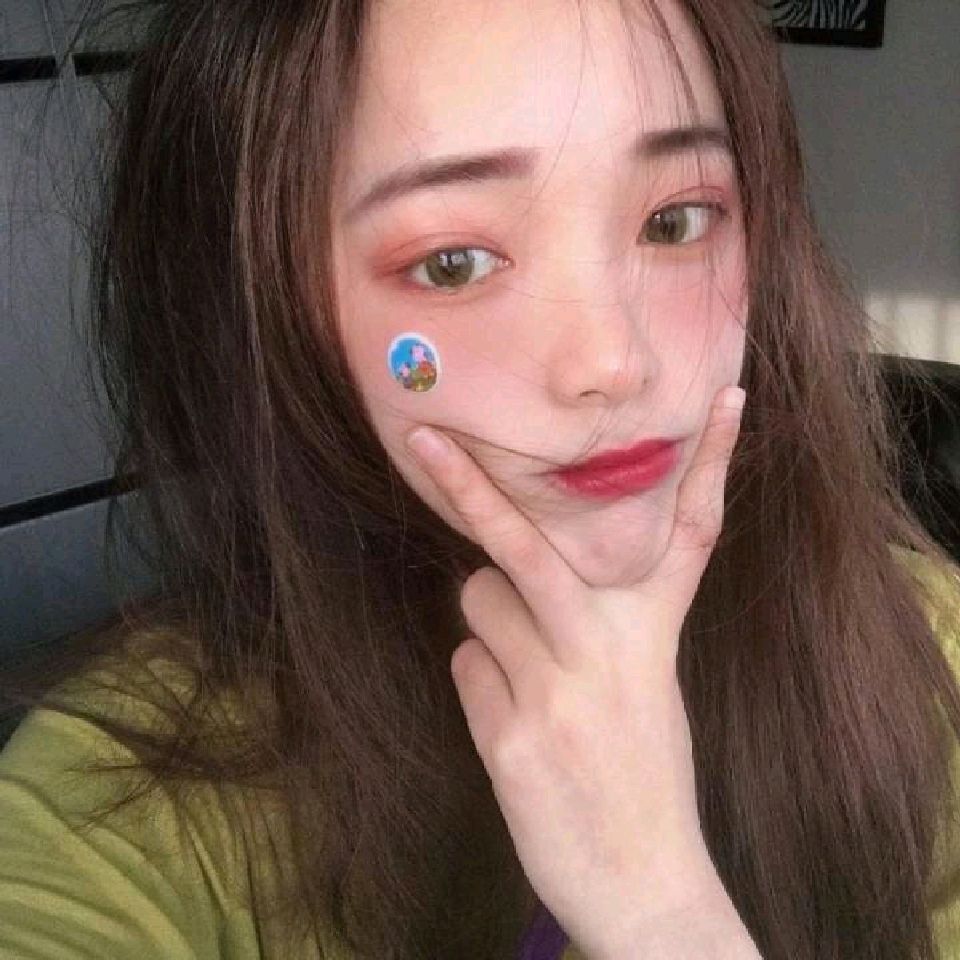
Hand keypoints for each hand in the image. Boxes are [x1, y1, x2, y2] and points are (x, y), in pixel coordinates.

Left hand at [404, 385, 745, 959]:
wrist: (644, 882)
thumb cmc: (643, 773)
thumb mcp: (649, 688)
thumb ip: (603, 624)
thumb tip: (511, 574)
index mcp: (655, 636)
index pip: (691, 535)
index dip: (714, 464)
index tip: (729, 399)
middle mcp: (607, 653)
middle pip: (529, 548)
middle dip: (470, 490)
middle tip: (424, 441)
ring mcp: (555, 694)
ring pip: (478, 601)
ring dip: (488, 620)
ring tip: (525, 669)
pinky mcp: (511, 738)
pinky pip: (467, 665)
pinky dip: (482, 679)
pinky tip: (516, 721)